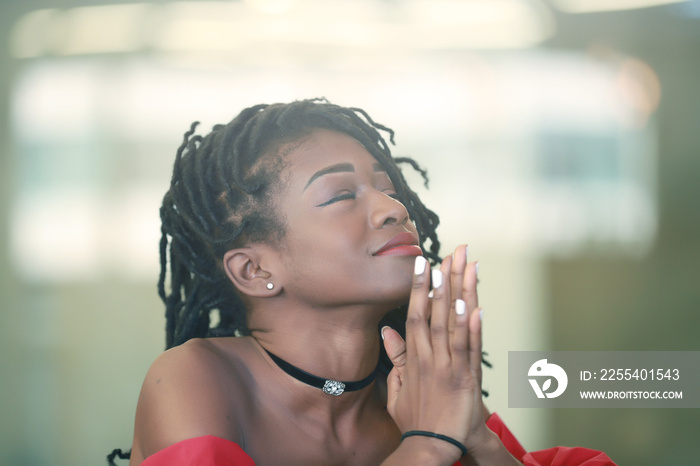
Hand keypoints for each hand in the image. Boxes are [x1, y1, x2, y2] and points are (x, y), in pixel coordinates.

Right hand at [383, 245, 488, 460]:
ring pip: (454, 324)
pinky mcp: (466, 380)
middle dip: (444, 279)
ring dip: (460, 294)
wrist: (430, 446)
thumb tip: (386, 332)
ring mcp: (448, 367)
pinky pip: (470, 350)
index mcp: (414, 357)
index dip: (420, 287)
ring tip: (465, 267)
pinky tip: (474, 308)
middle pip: (436, 311)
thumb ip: (396, 357)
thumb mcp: (397, 386)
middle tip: (452, 251)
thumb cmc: (415, 418)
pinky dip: (472, 329)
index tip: (423, 262)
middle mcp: (430, 356)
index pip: (415, 313)